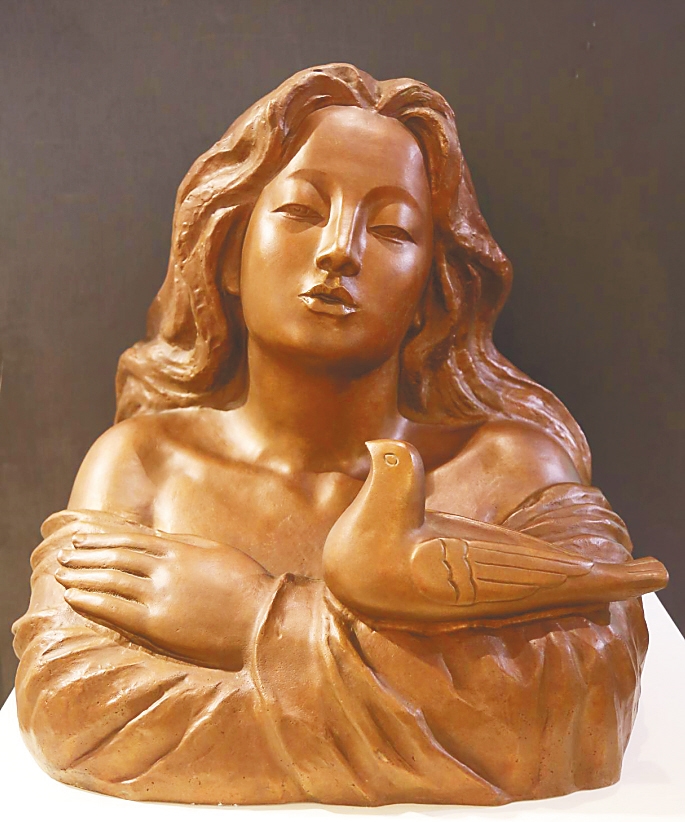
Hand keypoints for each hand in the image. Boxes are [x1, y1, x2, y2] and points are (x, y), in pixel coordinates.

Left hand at [55, 529, 274, 669]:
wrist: (262, 619)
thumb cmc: (246, 585)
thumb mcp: (216, 552)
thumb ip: (185, 544)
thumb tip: (158, 538)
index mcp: (180, 549)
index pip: (130, 540)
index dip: (102, 538)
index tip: (82, 538)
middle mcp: (165, 569)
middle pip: (115, 557)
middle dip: (86, 554)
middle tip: (65, 554)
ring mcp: (159, 596)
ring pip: (110, 580)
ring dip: (82, 574)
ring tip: (62, 573)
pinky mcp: (157, 624)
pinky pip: (115, 610)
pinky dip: (91, 600)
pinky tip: (73, 596)